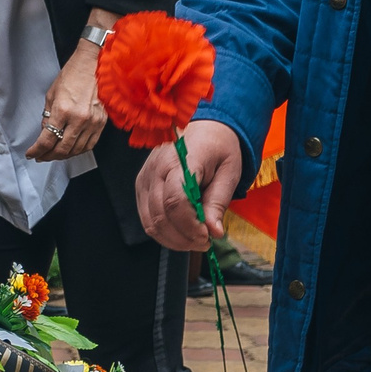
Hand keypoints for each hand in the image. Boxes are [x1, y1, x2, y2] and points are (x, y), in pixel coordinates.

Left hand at [27, 43, 107, 161]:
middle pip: (62, 149)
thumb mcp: (51, 95)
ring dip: (63, 156)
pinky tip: (71, 149)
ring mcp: (92, 122)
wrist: (93, 65)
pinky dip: (79, 150)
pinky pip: (90, 144)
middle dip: (48, 156)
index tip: (31, 153)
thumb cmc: (73, 75)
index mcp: (63, 110)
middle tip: (41, 156)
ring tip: (54, 154)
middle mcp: (79, 118)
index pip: (47, 139)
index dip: (37, 150)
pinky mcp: (102, 122)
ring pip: (76, 150)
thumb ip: (47, 116)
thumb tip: (45, 133)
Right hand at [136, 117, 244, 251]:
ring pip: (151, 222)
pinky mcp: (141, 187)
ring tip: (196, 240)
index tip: (208, 236)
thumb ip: (218, 202)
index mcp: (179, 161)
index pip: (175, 200)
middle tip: (206, 242)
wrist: (204, 129)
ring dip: (174, 240)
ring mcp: (144, 178)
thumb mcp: (229, 172)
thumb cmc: (219, 149)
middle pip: (161, 215)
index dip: (190, 225)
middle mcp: (155, 169)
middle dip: (184, 237)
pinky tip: (182, 234)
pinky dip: (164, 233)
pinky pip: (147, 219)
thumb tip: (214, 231)